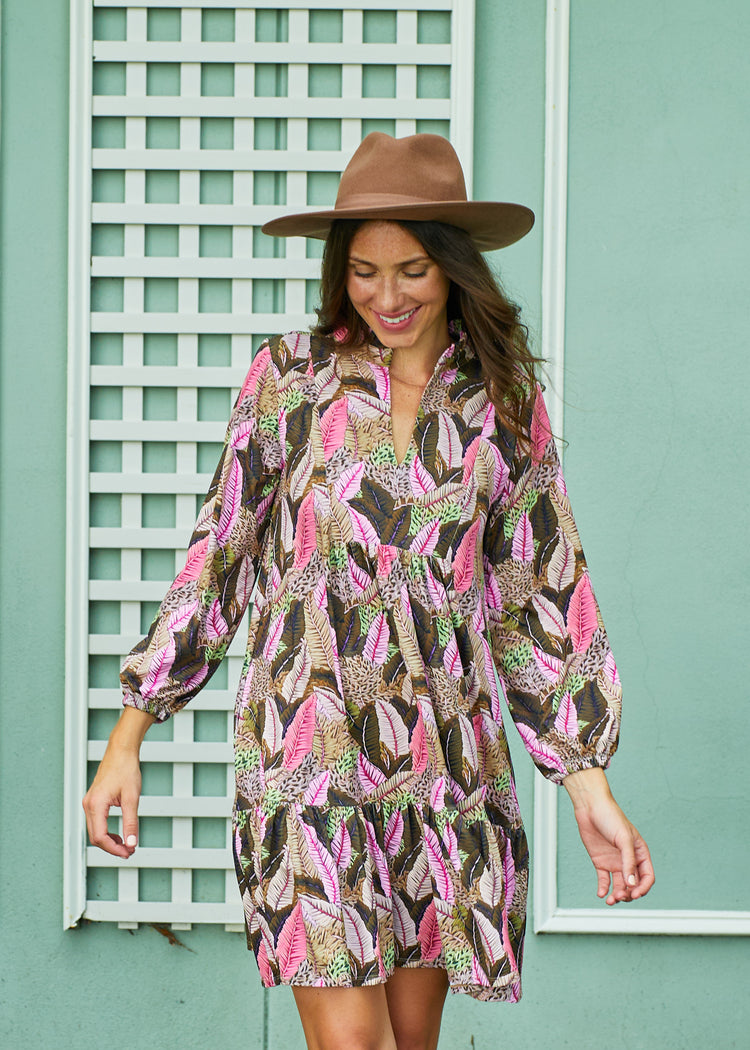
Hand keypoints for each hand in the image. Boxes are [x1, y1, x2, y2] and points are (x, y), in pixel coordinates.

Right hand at [82, 707, 154, 858]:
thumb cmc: (126, 769)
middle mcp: (88, 805)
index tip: (128, 853)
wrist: (121, 751)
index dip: (114, 849)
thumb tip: (131, 843)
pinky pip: (96, 822)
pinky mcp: (93, 801)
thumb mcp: (132, 798)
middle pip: (95, 837)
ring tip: (127, 845)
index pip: (100, 837)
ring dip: (109, 841)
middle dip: (112, 848)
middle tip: (129, 852)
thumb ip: (131, 823)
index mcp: (96, 805)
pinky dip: (107, 831)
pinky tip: (119, 834)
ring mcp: (89, 802)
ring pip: (95, 830)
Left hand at [563, 768, 654, 905]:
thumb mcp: (623, 839)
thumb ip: (628, 862)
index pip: (647, 877)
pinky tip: (601, 894)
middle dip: (628, 894)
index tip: (634, 894)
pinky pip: (604, 880)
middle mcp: (628, 860)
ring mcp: (614, 862)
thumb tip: (631, 883)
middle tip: (619, 897)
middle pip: (633, 884)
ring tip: (610, 900)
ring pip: (619, 885)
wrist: (590, 807)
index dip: (643, 888)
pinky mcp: (601, 862)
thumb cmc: (610, 817)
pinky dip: (604, 889)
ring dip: (617, 895)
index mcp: (640, 853)